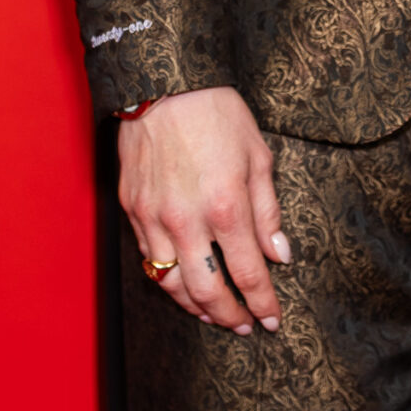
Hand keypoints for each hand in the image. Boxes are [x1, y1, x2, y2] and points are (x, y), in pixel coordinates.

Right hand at [119, 86, 287, 333]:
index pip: (248, 274)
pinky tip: (181, 284)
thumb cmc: (216, 114)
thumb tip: (278, 255)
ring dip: (194, 306)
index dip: (262, 303)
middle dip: (228, 315)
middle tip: (243, 326)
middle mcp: (186, 220)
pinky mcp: (131, 209)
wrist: (163, 84)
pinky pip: (148, 258)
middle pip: (206, 291)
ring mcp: (153, 217)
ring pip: (171, 283)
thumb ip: (268, 211)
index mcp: (226, 206)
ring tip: (213, 314)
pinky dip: (167, 280)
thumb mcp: (258, 156)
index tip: (271, 319)